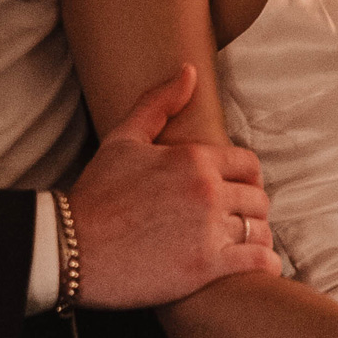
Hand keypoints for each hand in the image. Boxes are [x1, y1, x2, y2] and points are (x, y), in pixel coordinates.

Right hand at [70, 64, 278, 308]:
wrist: (71, 247)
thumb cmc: (96, 193)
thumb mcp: (122, 139)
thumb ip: (158, 103)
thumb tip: (188, 72)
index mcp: (193, 158)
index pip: (248, 163)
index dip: (247, 177)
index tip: (239, 190)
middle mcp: (207, 190)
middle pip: (257, 197)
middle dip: (251, 208)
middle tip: (240, 219)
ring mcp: (208, 229)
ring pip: (260, 229)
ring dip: (258, 235)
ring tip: (249, 243)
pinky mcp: (206, 266)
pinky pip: (259, 260)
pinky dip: (266, 262)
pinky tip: (261, 266)